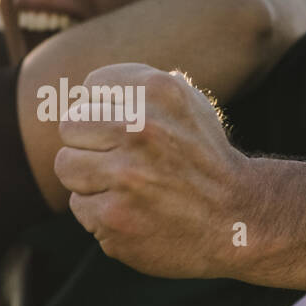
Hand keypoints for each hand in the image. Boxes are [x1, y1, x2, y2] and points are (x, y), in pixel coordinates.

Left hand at [55, 63, 248, 278]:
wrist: (238, 219)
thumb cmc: (205, 158)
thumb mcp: (189, 104)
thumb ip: (141, 85)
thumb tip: (87, 88)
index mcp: (158, 91)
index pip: (91, 88)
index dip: (105, 108)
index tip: (126, 127)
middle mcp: (140, 129)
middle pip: (70, 125)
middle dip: (91, 143)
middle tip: (122, 160)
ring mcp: (126, 176)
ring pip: (66, 166)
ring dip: (89, 178)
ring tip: (126, 186)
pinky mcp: (114, 218)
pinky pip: (79, 206)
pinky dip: (100, 212)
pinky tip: (134, 212)